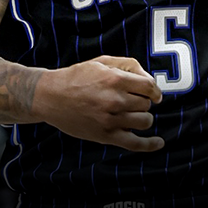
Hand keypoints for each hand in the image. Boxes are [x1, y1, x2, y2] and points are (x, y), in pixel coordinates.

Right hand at [37, 55, 165, 151]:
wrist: (49, 96)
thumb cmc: (75, 78)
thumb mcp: (100, 62)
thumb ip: (128, 65)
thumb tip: (150, 80)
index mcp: (115, 79)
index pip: (150, 87)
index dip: (153, 90)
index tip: (152, 94)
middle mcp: (115, 100)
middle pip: (146, 104)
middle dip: (141, 102)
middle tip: (127, 101)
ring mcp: (110, 120)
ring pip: (145, 121)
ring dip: (141, 117)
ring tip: (130, 115)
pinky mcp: (105, 135)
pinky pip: (135, 143)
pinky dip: (150, 144)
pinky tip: (158, 143)